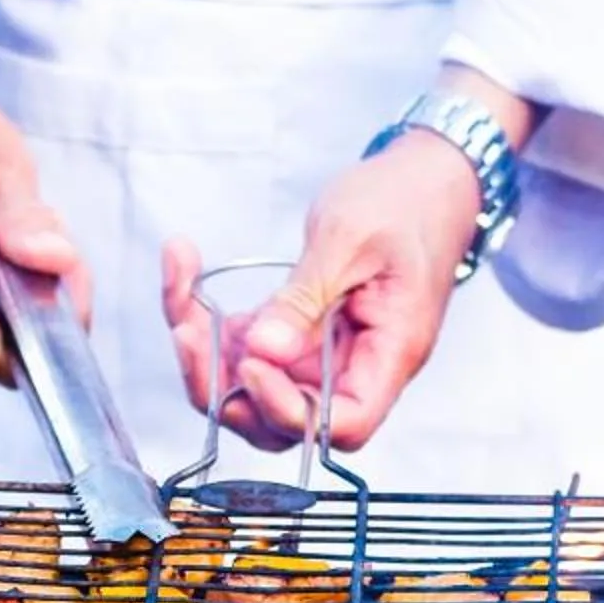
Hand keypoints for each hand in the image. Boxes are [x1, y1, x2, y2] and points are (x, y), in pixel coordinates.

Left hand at [162, 136, 483, 451]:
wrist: (421, 179)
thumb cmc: (403, 202)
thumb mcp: (348, 239)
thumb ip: (305, 298)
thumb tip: (263, 349)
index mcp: (390, 353)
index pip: (341, 424)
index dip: (287, 412)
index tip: (251, 365)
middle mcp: (356, 367)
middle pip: (284, 420)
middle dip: (225, 388)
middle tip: (189, 331)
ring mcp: (323, 355)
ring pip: (254, 390)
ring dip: (207, 354)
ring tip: (182, 290)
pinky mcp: (298, 334)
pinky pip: (248, 350)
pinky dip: (210, 324)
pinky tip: (188, 277)